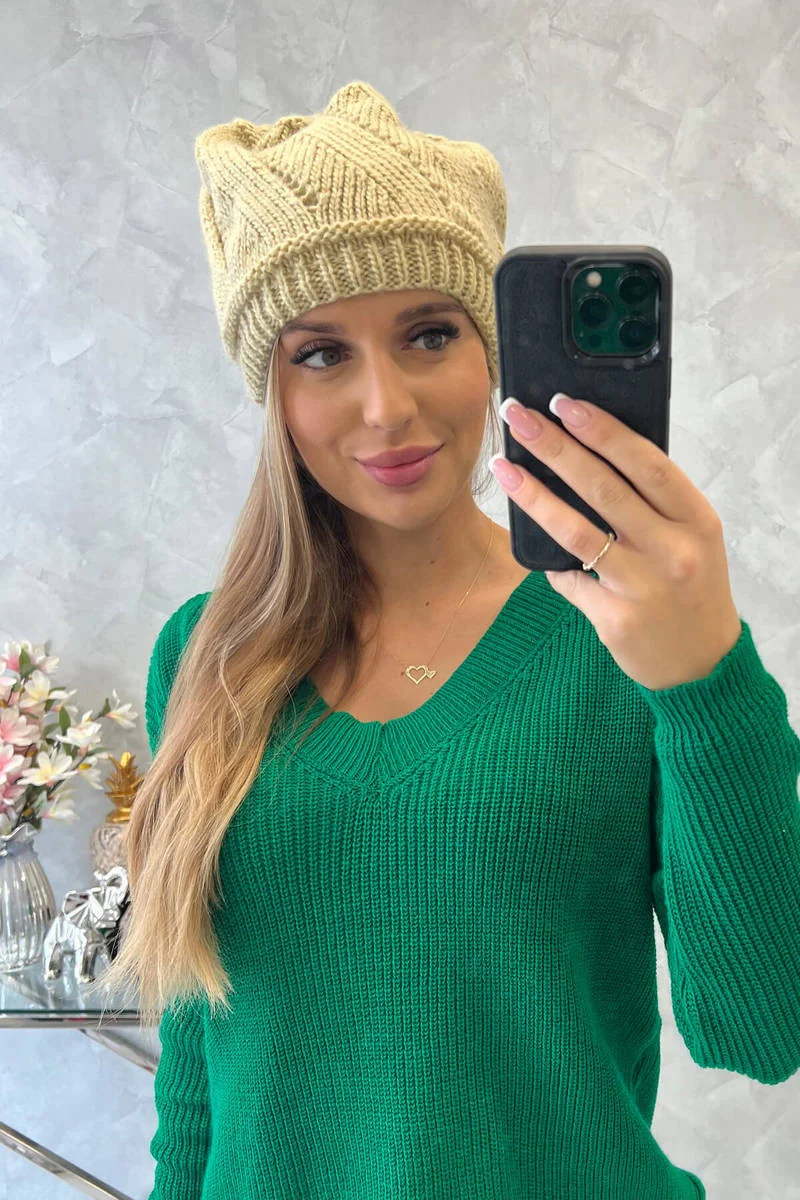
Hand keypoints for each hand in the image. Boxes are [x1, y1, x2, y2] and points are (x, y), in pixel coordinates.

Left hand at [491, 393, 742, 690]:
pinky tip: (530, 545)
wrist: (702, 664)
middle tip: (519, 416)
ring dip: (534, 495)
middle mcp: (673, 551)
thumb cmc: (691, 586)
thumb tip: (591, 451)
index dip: (604, 431)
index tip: (564, 403)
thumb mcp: (693, 538)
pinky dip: (549, 561)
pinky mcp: (615, 619)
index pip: (647, 464)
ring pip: (577, 531)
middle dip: (556, 447)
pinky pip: (569, 579)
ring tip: (503, 467)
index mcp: (697, 520)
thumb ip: (655, 502)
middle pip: (603, 489)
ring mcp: (643, 587)